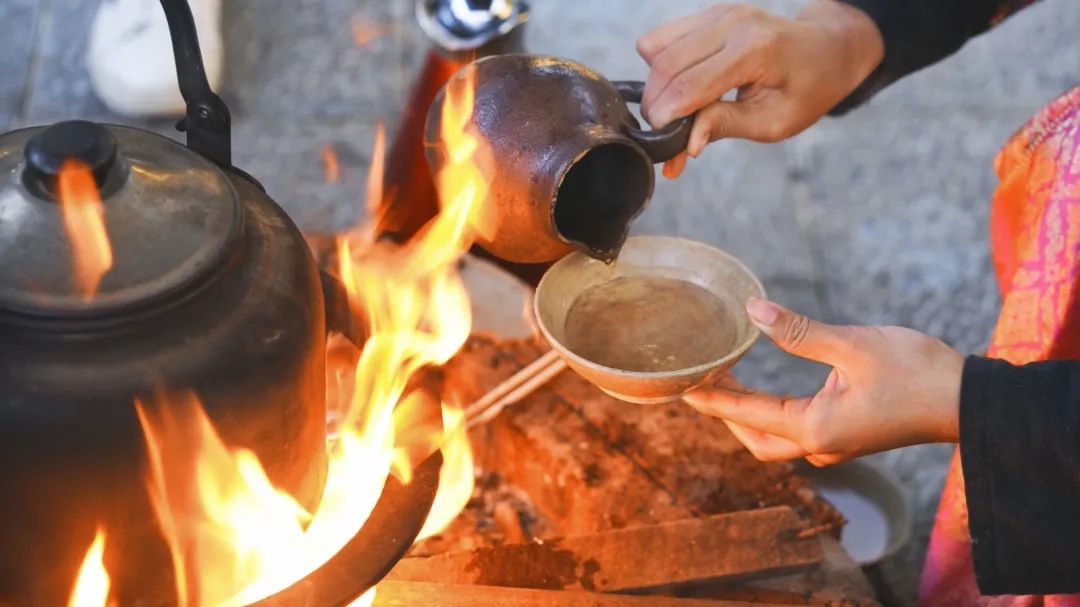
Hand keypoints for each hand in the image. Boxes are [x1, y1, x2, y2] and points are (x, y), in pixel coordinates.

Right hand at [637, 1, 883, 177]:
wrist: (827, 50)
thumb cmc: (806, 90)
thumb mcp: (774, 122)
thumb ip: (726, 126)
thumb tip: (687, 143)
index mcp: (755, 51)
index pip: (690, 85)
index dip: (667, 118)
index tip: (661, 143)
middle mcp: (734, 23)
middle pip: (666, 65)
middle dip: (655, 105)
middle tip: (664, 134)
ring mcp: (719, 14)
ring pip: (655, 48)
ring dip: (655, 85)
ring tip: (674, 110)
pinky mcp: (709, 14)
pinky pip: (663, 39)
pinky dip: (660, 67)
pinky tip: (681, 86)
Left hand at [684, 298, 962, 465]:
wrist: (970, 400)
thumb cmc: (917, 372)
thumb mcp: (853, 344)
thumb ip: (799, 330)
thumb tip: (752, 310)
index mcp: (815, 429)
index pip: (746, 414)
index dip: (711, 398)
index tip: (682, 385)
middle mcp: (819, 447)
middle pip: (754, 439)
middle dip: (725, 413)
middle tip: (700, 381)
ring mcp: (835, 447)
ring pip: (774, 442)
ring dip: (747, 417)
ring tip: (725, 382)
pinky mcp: (849, 438)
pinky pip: (796, 435)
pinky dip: (772, 418)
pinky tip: (766, 393)